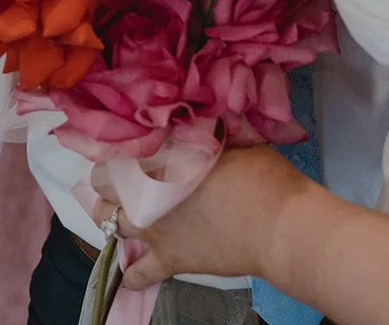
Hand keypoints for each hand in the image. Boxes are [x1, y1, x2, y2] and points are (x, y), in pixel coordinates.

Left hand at [92, 146, 310, 291]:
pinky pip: (138, 274)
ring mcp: (155, 228)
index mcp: (168, 153)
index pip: (127, 144)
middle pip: (109, 181)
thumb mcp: (239, 139)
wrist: (279, 225)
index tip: (133, 140)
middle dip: (112, 175)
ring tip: (121, 209)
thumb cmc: (264, 176)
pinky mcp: (170, 260)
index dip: (127, 142)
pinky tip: (131, 267)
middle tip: (125, 172)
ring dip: (111, 213)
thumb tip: (205, 115)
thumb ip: (213, 131)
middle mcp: (151, 188)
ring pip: (111, 221)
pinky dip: (131, 273)